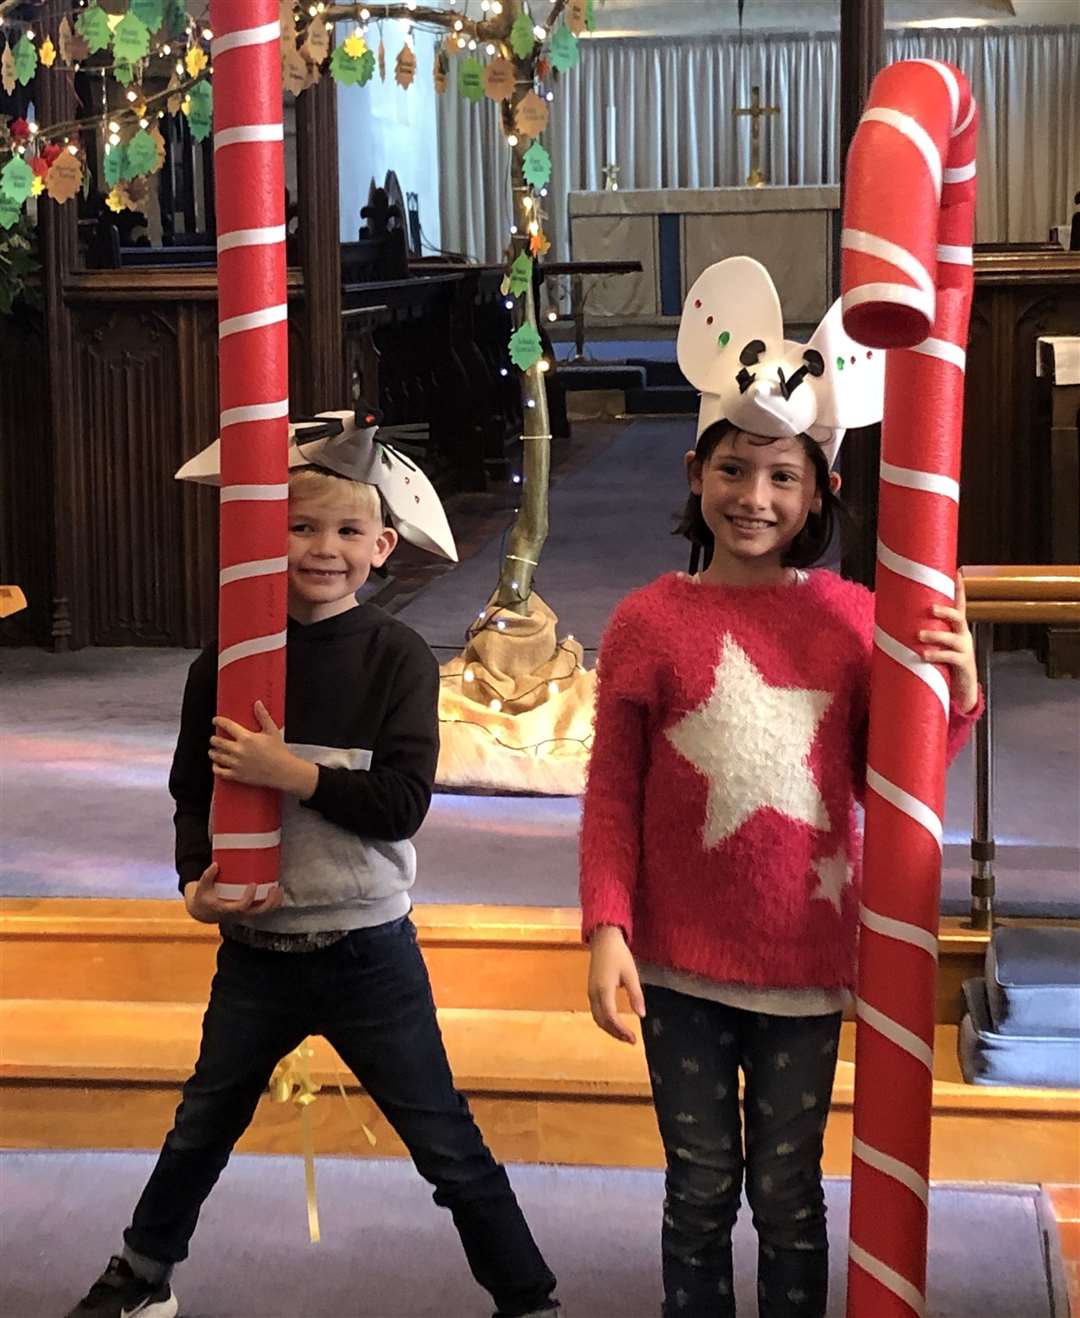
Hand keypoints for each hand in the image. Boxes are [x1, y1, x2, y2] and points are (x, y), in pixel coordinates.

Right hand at [183, 862, 282, 923]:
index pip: (241, 907)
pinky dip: (274, 903)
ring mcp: (245, 913)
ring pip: (263, 912)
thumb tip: (216, 865)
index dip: (249, 898)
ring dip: (274, 902)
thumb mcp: (202, 888)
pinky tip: (278, 892)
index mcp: (227, 909)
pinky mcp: (249, 911)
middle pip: (257, 912)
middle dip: (268, 902)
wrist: (205, 912)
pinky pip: (264, 910)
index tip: (253, 884)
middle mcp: (238, 914)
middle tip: (274, 888)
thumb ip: (207, 876)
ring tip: (279, 889)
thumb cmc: (204, 898)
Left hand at [210, 701, 317, 797]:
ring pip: (216, 756)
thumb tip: (257, 704)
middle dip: (214, 739)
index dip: (219, 721)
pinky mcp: (237, 775)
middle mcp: (238, 750)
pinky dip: (215, 767)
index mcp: (246, 738)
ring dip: (212, 752)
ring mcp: (236, 763)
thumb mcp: (272, 731)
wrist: (283, 771)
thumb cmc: (279, 752)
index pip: (227, 726)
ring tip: (213, 751)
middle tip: (214, 738)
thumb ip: (263, 716)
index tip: (216, 720)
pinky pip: (219, 772)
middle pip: (218, 742)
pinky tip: (216, 764)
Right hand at [587, 925, 645, 1044]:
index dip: (621, 1030)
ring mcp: (591, 992)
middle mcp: (594, 994)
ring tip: (624, 1035)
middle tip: (630, 1040)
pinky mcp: (591, 990)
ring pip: (597, 1018)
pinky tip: (615, 1023)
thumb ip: (636, 995)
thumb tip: (641, 1015)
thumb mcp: (631, 974)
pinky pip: (596, 1011)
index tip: (633, 1039)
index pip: (611, 1017)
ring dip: (610, 1029)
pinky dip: (605, 1021)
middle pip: (602, 1021)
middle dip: (615, 1033)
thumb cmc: (619, 955)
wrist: (603, 940)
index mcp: (604, 990)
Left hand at [919, 571, 978, 713]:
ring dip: (936, 635)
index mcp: (957, 628)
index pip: (960, 604)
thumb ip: (922, 633)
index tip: (958, 571)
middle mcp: (963, 636)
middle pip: (958, 617)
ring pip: (953, 637)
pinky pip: (950, 657)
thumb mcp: (935, 645)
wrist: (962, 690)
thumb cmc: (944, 664)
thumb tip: (890, 621)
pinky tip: (924, 655)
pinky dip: (936, 654)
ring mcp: (965, 650)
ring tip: (920, 635)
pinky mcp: (963, 665)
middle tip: (930, 608)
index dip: (960, 589)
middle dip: (946, 610)